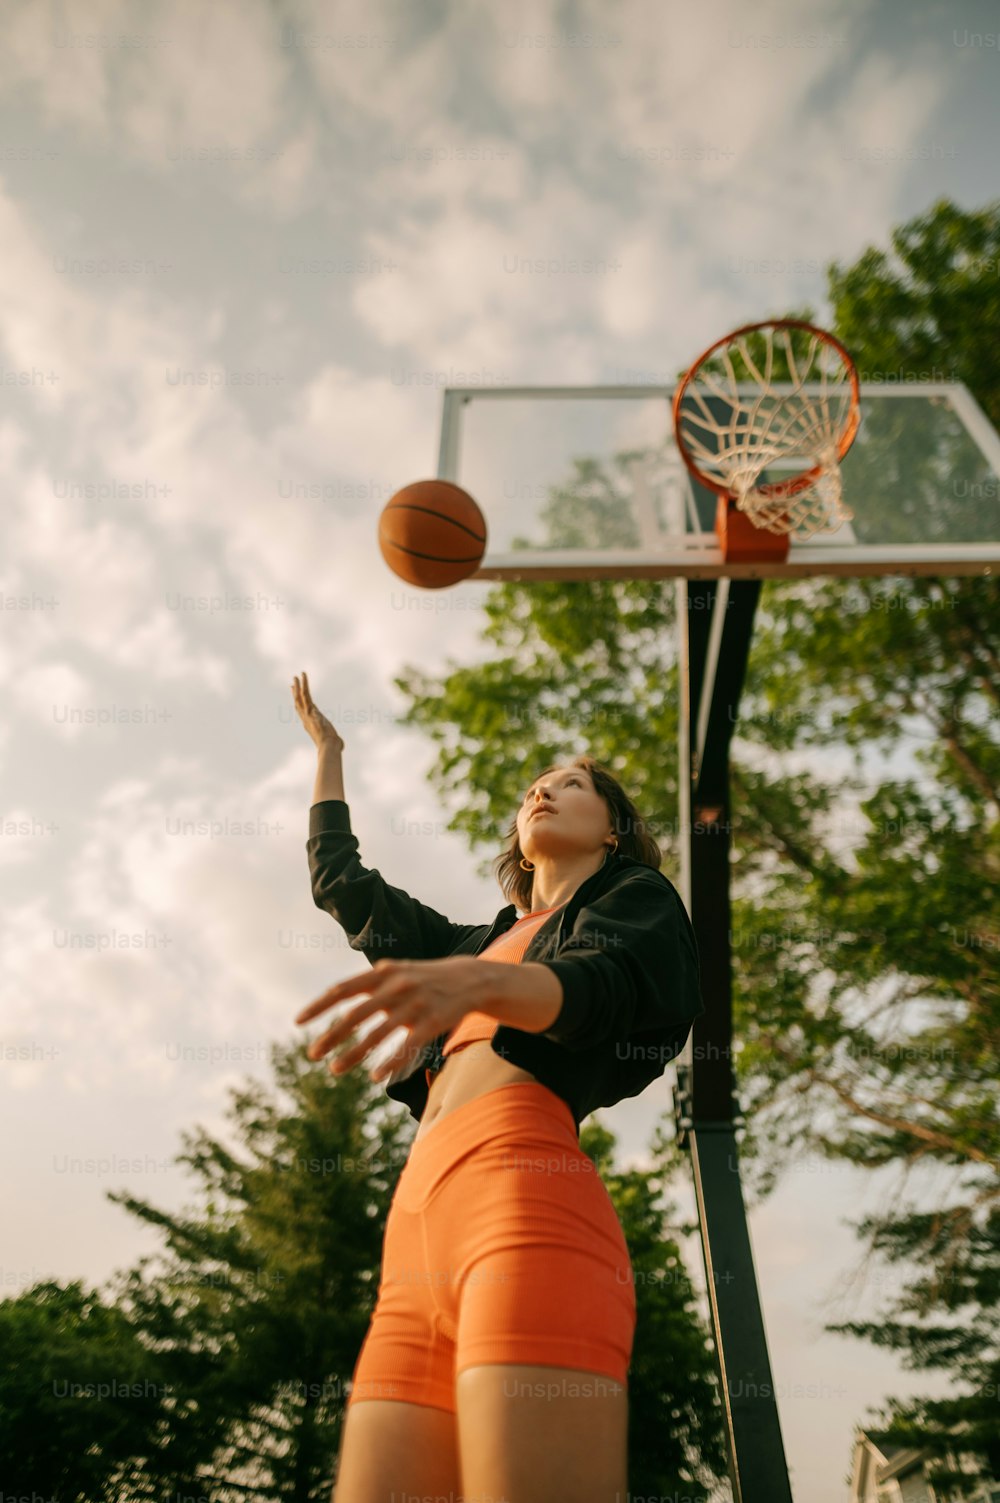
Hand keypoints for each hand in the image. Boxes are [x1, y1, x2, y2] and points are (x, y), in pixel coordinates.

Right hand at [292, 671, 343, 751]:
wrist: (329, 746)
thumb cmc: (332, 747)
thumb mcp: (332, 742)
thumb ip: (335, 741)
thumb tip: (340, 746)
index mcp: (310, 725)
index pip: (302, 711)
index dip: (299, 703)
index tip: (297, 696)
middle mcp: (306, 719)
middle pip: (298, 703)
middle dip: (295, 693)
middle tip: (293, 683)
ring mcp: (307, 714)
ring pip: (300, 697)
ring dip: (298, 686)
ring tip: (296, 676)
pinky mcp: (311, 709)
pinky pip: (305, 694)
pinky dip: (304, 684)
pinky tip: (303, 676)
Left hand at [295, 957, 484, 1080]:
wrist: (471, 979)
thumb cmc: (425, 978)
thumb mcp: (397, 971)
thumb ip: (369, 982)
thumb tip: (335, 993)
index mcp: (384, 974)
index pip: (343, 989)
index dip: (319, 1006)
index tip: (298, 1022)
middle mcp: (396, 988)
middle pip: (355, 1015)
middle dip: (331, 1036)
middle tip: (312, 1054)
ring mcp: (415, 1005)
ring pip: (377, 1035)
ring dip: (354, 1054)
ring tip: (335, 1070)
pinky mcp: (432, 1023)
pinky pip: (407, 1047)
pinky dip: (390, 1063)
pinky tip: (375, 1077)